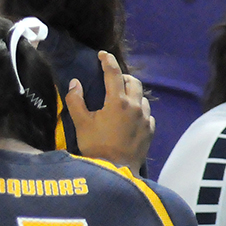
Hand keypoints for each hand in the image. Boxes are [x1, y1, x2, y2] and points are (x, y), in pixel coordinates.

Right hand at [65, 51, 154, 175]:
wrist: (115, 171)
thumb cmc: (95, 146)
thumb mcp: (80, 123)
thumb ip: (75, 100)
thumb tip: (75, 83)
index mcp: (117, 102)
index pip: (113, 73)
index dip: (107, 61)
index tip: (102, 54)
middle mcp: (135, 106)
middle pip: (133, 82)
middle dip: (122, 77)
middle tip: (112, 80)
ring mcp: (145, 119)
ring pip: (142, 98)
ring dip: (132, 94)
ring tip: (121, 100)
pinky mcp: (150, 131)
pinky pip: (147, 115)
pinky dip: (139, 111)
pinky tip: (131, 118)